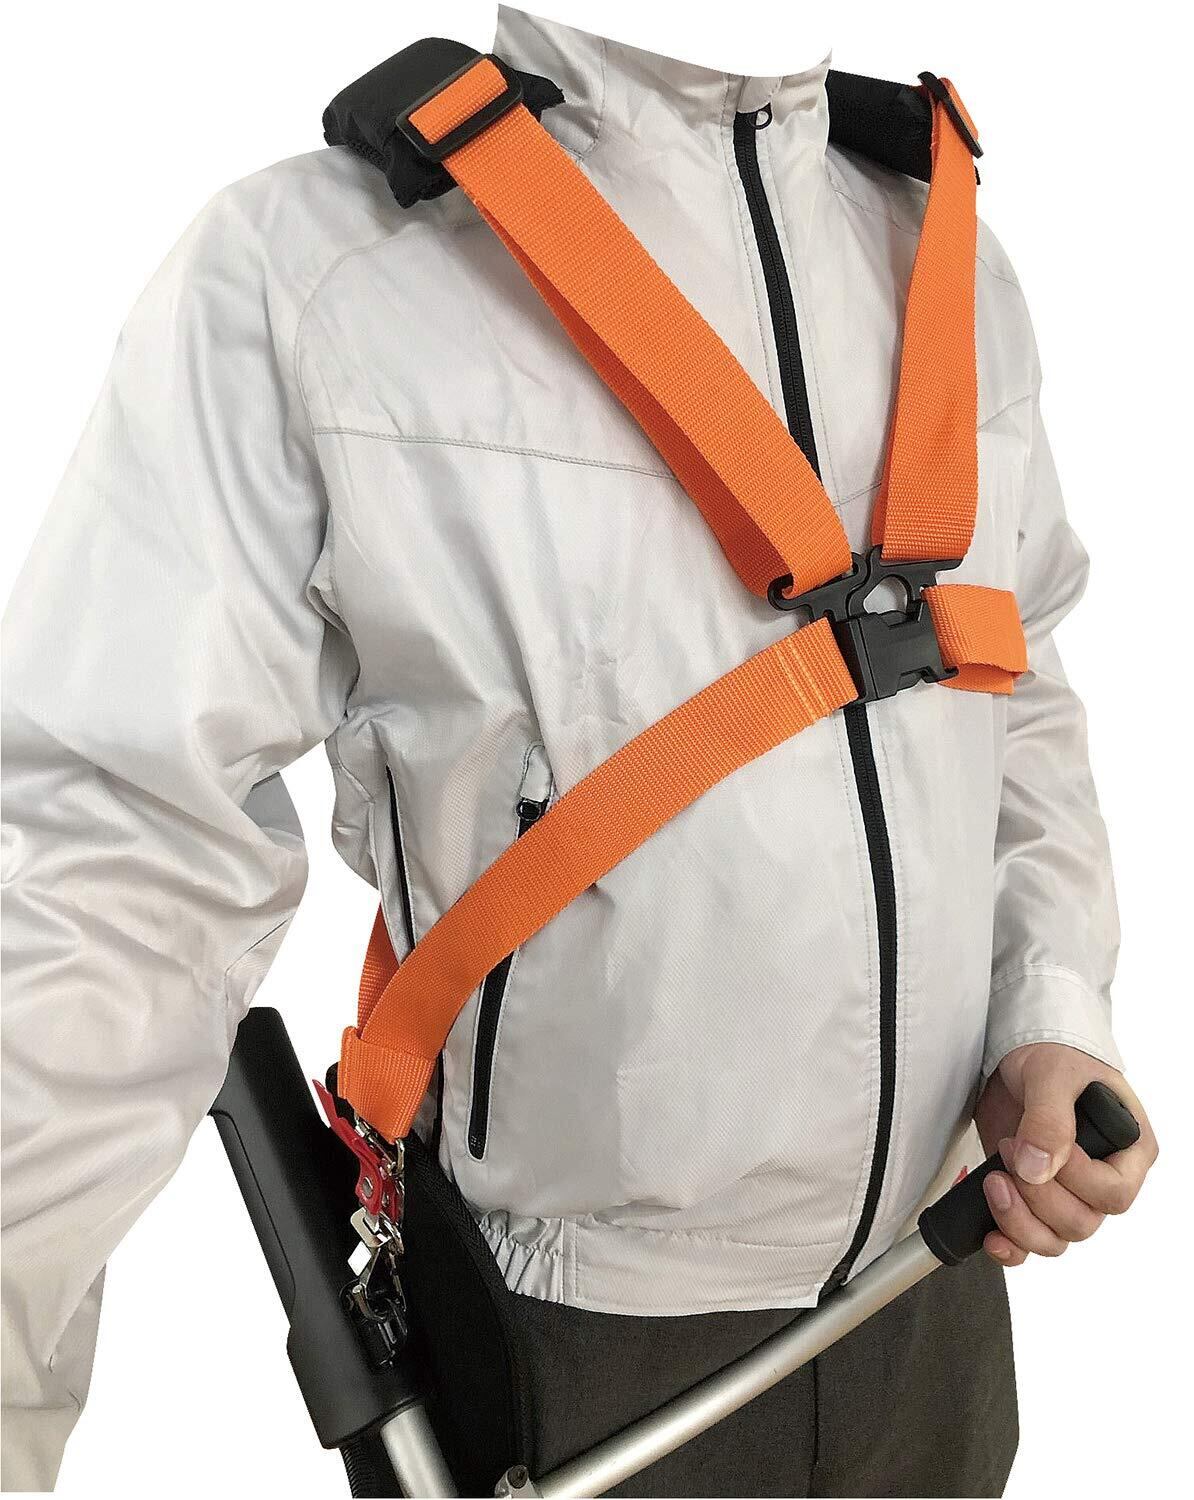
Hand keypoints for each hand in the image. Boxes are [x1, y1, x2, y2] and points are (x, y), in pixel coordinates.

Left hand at [973, 1042, 1156, 1266]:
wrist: (1016, 1053)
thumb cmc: (1053, 1054)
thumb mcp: (1053, 1074)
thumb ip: (1050, 1119)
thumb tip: (1039, 1168)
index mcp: (1128, 1150)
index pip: (1114, 1193)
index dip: (1075, 1179)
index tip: (1038, 1147)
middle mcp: (1103, 1178)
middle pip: (1082, 1222)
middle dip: (1038, 1196)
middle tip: (1009, 1151)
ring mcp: (1067, 1191)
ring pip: (1056, 1238)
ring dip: (1019, 1221)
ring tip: (994, 1181)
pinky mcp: (1032, 1197)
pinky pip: (1030, 1242)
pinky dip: (1011, 1245)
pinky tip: (991, 1235)